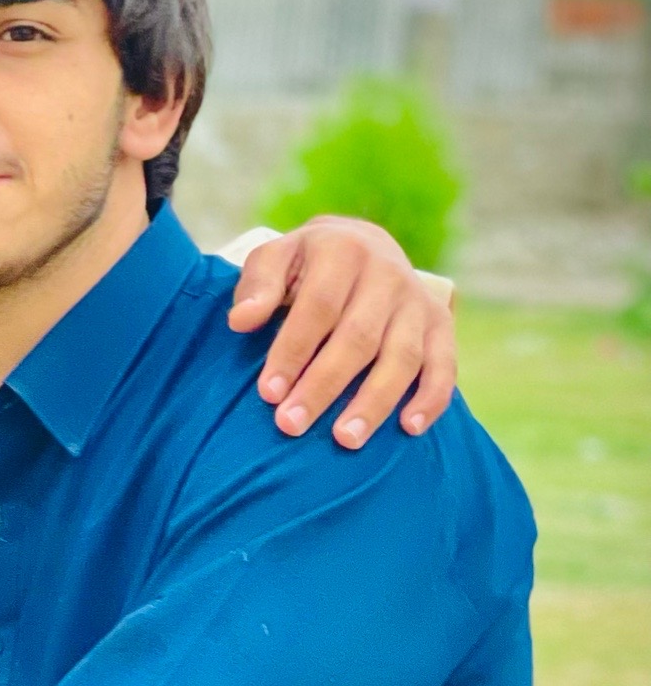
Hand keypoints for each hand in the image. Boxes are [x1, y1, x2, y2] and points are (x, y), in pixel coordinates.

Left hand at [226, 218, 455, 446]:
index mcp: (344, 251)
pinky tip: (409, 428)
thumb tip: (241, 320)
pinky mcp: (440, 325)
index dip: (293, 351)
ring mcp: (418, 301)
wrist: (361, 245)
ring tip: (345, 440)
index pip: (318, 307)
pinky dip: (431, 398)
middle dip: (324, 385)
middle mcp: (388, 274)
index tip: (268, 393)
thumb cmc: (306, 264)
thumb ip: (258, 285)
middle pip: (359, 337)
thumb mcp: (276, 258)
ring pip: (402, 357)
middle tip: (291, 425)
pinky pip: (444, 365)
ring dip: (374, 402)